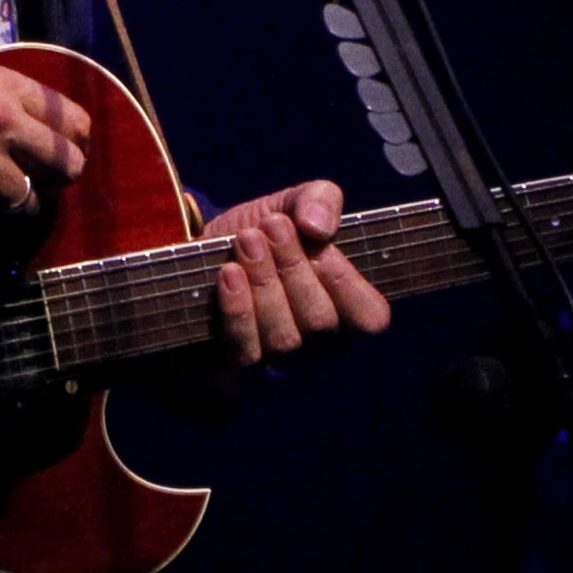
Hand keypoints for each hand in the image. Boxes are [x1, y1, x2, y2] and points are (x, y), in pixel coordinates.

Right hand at [0, 63, 91, 223]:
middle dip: (58, 180)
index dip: (75, 141)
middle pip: (67, 165)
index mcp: (3, 87)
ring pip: (26, 202)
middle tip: (42, 186)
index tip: (70, 152)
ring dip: (7, 205)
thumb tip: (35, 135)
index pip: (72, 119)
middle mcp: (1, 123)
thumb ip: (0, 103)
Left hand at [200, 181, 392, 369]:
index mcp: (348, 312)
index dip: (344, 279)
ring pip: (285, 339)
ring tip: (247, 240)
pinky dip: (239, 309)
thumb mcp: (292, 204)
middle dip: (294, 267)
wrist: (202, 254)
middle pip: (320, 322)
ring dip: (265, 282)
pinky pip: (247, 352)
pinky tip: (229, 273)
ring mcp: (281, 365)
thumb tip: (319, 227)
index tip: (317, 240)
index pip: (370, 318)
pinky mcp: (239, 373)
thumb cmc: (262, 233)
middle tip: (271, 226)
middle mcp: (321, 347)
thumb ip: (320, 199)